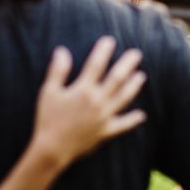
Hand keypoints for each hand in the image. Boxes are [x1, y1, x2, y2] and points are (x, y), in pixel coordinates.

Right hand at [32, 37, 146, 165]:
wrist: (52, 148)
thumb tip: (62, 50)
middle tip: (137, 53)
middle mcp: (97, 101)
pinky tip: (142, 115)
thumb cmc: (48, 118)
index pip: (96, 65)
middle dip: (127, 64)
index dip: (104, 51)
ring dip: (134, 86)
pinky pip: (123, 125)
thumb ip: (58, 71)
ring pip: (124, 98)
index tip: (110, 40)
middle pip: (117, 78)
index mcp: (83, 90)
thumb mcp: (49, 92)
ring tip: (141, 76)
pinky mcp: (106, 131)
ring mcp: (104, 117)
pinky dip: (132, 120)